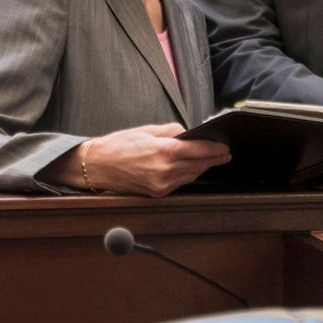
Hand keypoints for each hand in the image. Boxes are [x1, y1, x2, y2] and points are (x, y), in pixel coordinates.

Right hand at [75, 123, 231, 197]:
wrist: (97, 166)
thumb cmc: (118, 145)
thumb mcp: (146, 130)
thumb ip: (171, 131)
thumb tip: (187, 134)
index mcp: (164, 150)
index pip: (199, 149)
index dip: (215, 148)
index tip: (225, 146)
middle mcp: (165, 170)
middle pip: (199, 164)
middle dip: (213, 158)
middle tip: (225, 153)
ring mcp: (162, 184)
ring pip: (191, 175)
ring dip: (202, 167)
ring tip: (212, 160)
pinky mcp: (157, 193)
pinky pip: (180, 182)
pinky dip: (188, 174)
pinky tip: (193, 168)